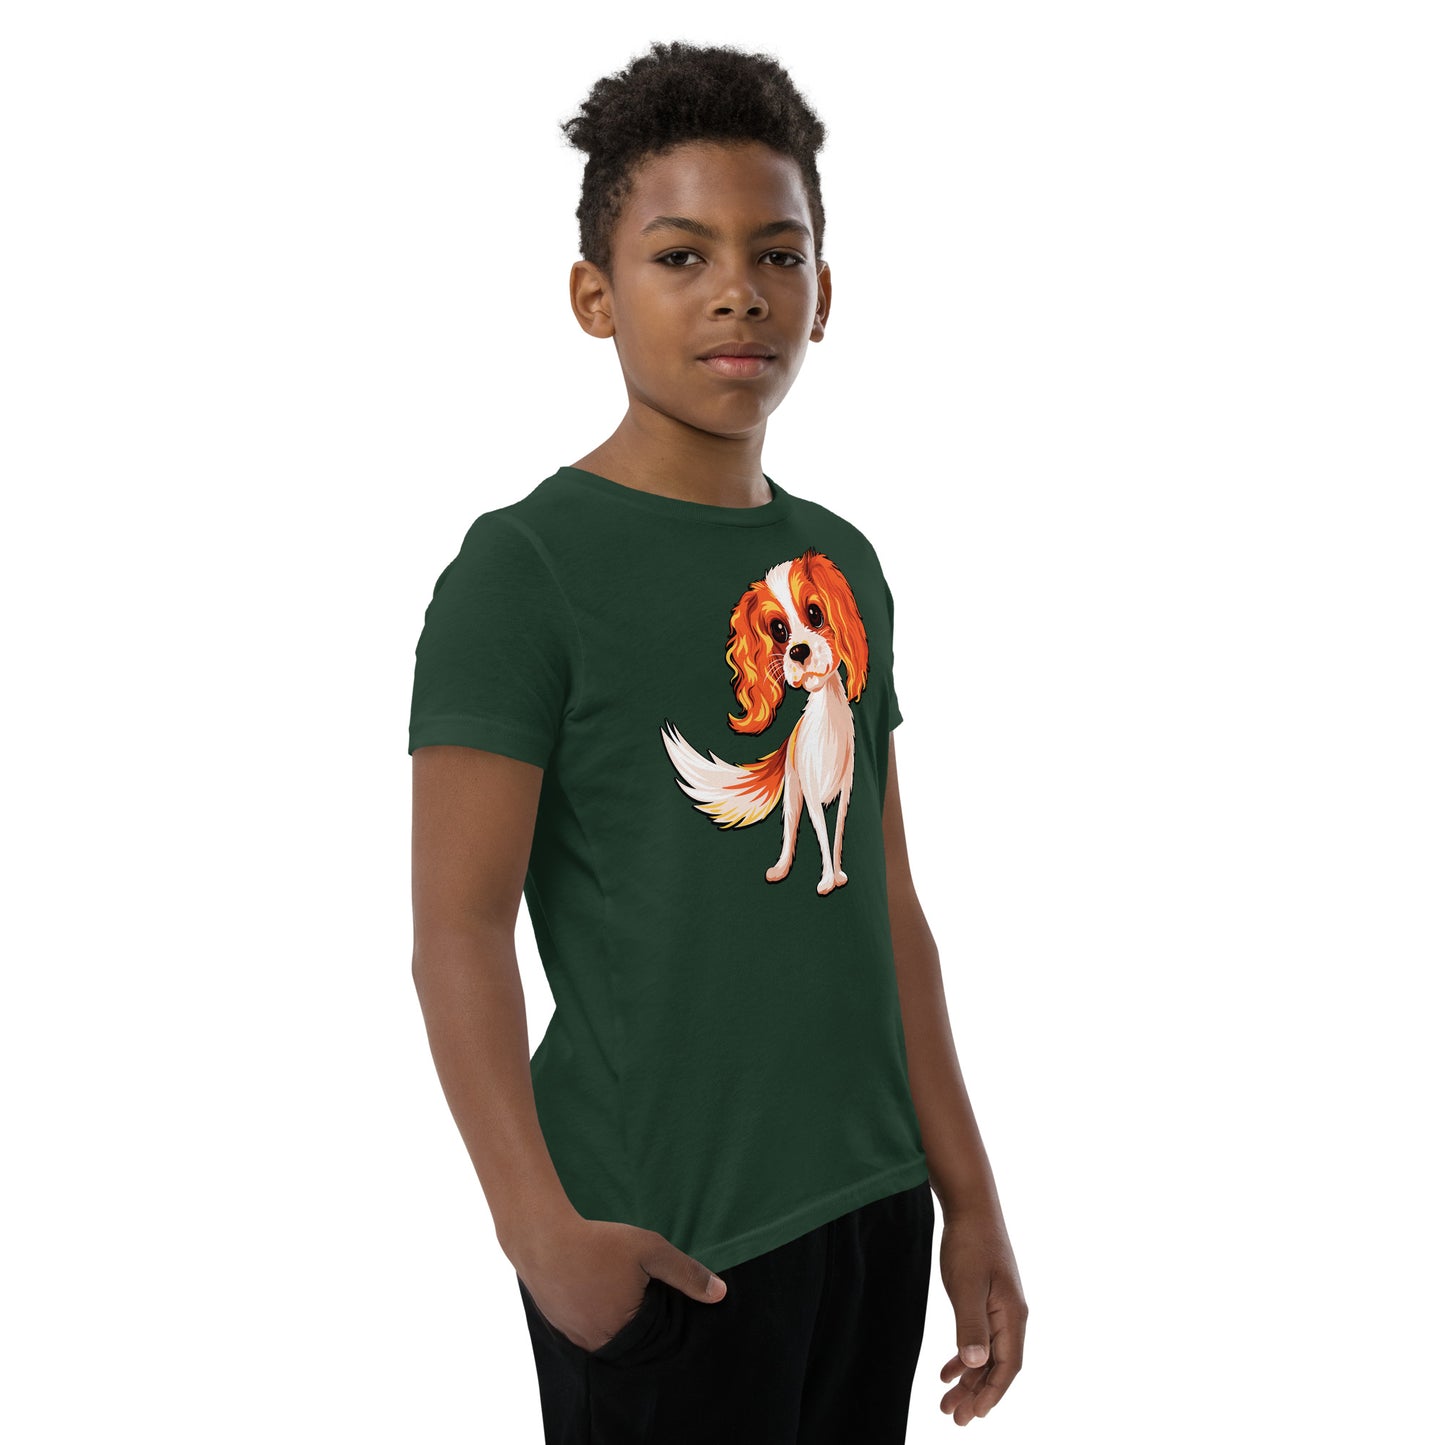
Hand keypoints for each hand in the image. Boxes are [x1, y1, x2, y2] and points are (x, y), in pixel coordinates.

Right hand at [513, 1216, 726, 1352]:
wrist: (542, 1237)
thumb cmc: (599, 1243)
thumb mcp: (650, 1250)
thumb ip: (686, 1273)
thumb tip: (720, 1294)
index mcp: (624, 1333)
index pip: (656, 1339)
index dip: (662, 1315)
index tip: (658, 1293)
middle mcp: (599, 1344)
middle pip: (630, 1340)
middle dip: (638, 1318)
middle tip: (636, 1288)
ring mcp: (575, 1337)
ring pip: (606, 1335)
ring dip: (614, 1316)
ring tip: (614, 1287)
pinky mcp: (558, 1326)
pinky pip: (584, 1328)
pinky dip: (592, 1312)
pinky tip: (593, 1288)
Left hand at [936, 1203, 1026, 1424]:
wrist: (971, 1207)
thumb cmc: (969, 1244)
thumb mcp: (966, 1286)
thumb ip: (971, 1325)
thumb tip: (977, 1364)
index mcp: (1012, 1315)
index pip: (1008, 1367)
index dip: (992, 1394)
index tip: (975, 1416)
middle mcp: (1012, 1315)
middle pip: (997, 1366)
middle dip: (977, 1394)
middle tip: (954, 1419)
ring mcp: (1000, 1307)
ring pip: (987, 1354)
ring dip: (969, 1379)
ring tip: (947, 1402)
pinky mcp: (987, 1298)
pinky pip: (979, 1337)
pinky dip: (965, 1356)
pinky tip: (947, 1370)